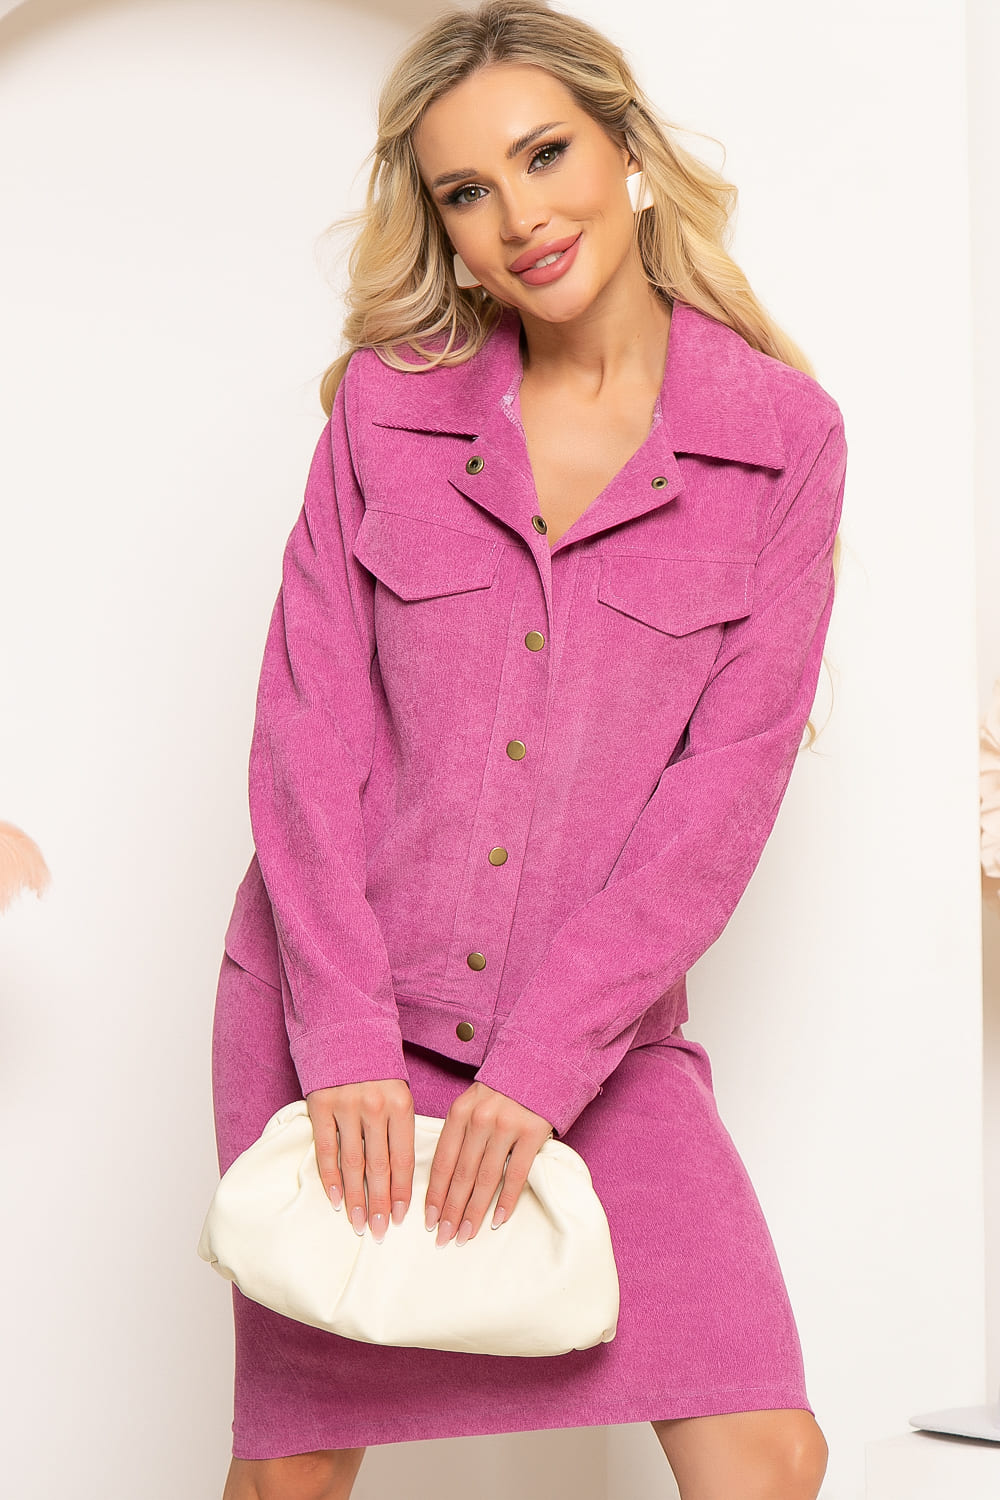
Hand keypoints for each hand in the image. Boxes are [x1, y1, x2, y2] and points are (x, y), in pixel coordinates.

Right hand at [306, 1080, 414, 1243]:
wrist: (347, 1032)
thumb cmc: (378, 1070)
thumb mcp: (399, 1093)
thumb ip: (401, 1128)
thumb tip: (403, 1177)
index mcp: (401, 1104)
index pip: (403, 1158)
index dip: (402, 1192)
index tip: (402, 1218)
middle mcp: (375, 1107)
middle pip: (379, 1167)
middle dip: (380, 1204)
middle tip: (380, 1231)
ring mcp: (347, 1107)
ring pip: (352, 1163)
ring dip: (355, 1198)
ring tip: (358, 1223)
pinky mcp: (321, 1105)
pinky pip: (326, 1149)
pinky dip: (330, 1178)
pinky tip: (336, 1199)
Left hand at [424, 1082, 553, 1246]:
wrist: (537, 1065)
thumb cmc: (500, 1092)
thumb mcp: (471, 1104)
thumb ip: (458, 1134)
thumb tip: (441, 1180)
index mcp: (459, 1113)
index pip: (443, 1161)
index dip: (435, 1194)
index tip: (429, 1220)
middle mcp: (480, 1119)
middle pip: (462, 1175)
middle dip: (451, 1211)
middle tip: (444, 1238)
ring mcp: (507, 1125)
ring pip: (486, 1178)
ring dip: (475, 1211)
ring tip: (466, 1234)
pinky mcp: (532, 1132)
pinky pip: (516, 1173)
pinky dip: (507, 1199)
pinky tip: (498, 1219)